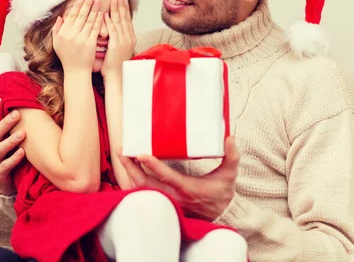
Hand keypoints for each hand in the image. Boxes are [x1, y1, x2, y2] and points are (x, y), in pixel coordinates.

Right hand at [0, 98, 24, 195]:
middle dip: (5, 123)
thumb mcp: (8, 138)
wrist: (7, 181)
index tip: (0, 99)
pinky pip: (5, 166)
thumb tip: (26, 104)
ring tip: (22, 133)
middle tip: (17, 114)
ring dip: (10, 140)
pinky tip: (22, 152)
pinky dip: (14, 158)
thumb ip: (13, 125)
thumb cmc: (10, 154)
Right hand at [52, 0, 102, 72]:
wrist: (76, 71)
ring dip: (94, 9)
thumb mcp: (57, 43)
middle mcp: (71, 34)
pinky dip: (98, 21)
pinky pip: (95, 29)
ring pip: (89, 20)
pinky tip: (101, 14)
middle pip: (81, 15)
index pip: (71, 15)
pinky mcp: (90, 43)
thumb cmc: (66, 57)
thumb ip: (56, 29)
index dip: (77, 5)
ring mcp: (81, 39)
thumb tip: (60, 17)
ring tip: (98, 1)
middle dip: (87, 3)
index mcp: (63, 33)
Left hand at [101, 0, 135, 77]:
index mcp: (130, 38)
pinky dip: (109, 22)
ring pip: (120, 22)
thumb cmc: (114, 63)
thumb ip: (116, 37)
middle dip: (122, 5)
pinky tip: (106, 14)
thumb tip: (112, 29)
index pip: (127, 19)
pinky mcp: (116, 45)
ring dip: (116, 10)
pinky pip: (113, 30)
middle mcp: (129, 38)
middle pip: (125, 18)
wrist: (116, 75)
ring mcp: (123, 41)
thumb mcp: (117, 47)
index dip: (125, 9)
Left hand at [119, 135, 239, 220]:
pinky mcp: (161, 202)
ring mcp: (165, 201)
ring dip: (129, 173)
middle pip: (146, 184)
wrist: (218, 216)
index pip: (168, 177)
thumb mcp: (229, 176)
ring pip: (140, 189)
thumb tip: (230, 138)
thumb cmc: (220, 193)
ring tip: (122, 156)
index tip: (142, 154)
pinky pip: (141, 194)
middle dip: (131, 167)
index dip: (154, 166)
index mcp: (188, 189)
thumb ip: (231, 157)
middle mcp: (173, 197)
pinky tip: (128, 170)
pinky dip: (132, 182)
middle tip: (122, 150)